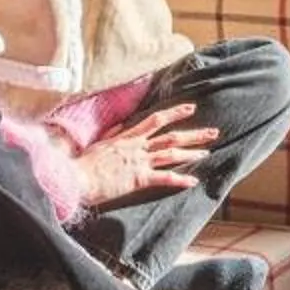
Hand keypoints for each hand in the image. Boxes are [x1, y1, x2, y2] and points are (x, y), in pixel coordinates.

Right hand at [72, 102, 219, 210]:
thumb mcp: (99, 144)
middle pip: (171, 137)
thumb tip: (121, 127)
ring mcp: (139, 162)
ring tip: (208, 152)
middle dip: (194, 134)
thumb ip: (113, 135)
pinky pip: (163, 178)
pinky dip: (180, 179)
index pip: (155, 120)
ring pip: (171, 154)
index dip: (175, 113)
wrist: (75, 178)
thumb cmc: (83, 164)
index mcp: (127, 137)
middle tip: (213, 133)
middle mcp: (136, 147)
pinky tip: (193, 181)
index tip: (191, 109)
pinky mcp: (138, 179)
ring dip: (191, 153)